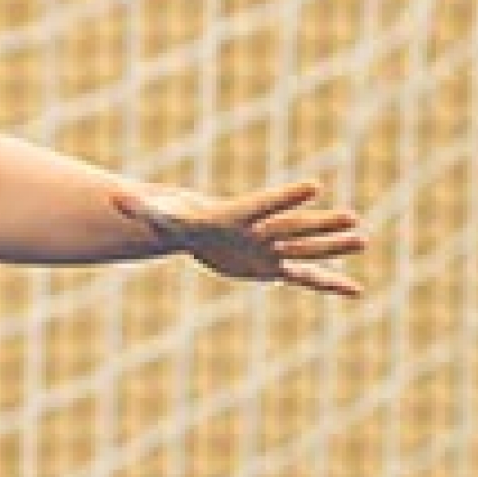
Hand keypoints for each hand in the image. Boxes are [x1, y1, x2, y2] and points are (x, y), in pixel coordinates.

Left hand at [116, 181, 368, 298]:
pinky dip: (329, 285)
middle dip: (321, 225)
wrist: (195, 227)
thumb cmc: (175, 218)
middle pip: (295, 228)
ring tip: (365, 240)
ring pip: (307, 250)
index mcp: (238, 215)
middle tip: (353, 217)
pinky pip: (305, 279)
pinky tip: (356, 292)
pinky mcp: (273, 268)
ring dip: (334, 248)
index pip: (264, 205)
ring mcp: (272, 249)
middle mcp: (262, 230)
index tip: (313, 185)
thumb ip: (140, 207)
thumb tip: (112, 198)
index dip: (285, 198)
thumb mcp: (157, 216)